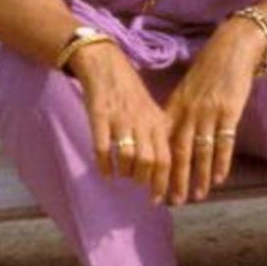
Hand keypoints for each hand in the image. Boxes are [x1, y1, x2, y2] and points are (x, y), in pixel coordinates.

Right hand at [70, 41, 172, 201]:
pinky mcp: (99, 117)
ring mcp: (121, 120)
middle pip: (150, 161)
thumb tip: (162, 168)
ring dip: (126, 172)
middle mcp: (142, 122)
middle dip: (147, 182)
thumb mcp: (151, 112)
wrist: (106, 66)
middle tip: (142, 192)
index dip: (164, 181)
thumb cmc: (130, 93)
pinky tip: (105, 171)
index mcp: (157, 121)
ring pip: (129, 157)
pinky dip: (105, 164)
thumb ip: (157, 136)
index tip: (162, 199)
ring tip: (123, 175)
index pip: (167, 157)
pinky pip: (103, 148)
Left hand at [163, 20, 261, 204]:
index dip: (158, 168)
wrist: (233, 48)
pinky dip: (221, 162)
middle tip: (170, 201)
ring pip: (201, 151)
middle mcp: (189, 112)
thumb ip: (177, 114)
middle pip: (179, 152)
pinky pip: (224, 141)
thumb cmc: (210, 70)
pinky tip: (218, 179)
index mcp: (175, 107)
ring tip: (196, 196)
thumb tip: (166, 139)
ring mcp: (209, 112)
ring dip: (198, 176)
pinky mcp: (230, 111)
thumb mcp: (187, 90)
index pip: (163, 144)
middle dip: (174, 179)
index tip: (152, 189)